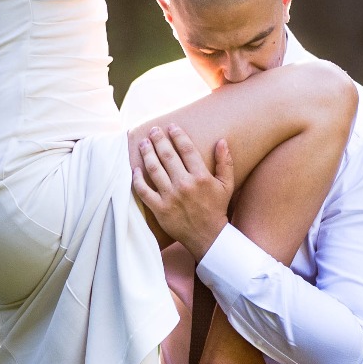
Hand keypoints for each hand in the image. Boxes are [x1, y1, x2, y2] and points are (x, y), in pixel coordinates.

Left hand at [130, 123, 234, 262]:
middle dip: (159, 139)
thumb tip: (222, 141)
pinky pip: (144, 191)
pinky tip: (135, 169)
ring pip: (154, 169)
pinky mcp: (159, 209)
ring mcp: (170, 197)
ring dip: (147, 153)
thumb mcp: (227, 185)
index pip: (186, 149)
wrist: (208, 236)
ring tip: (143, 143)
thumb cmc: (217, 208)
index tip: (171, 126)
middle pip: (167, 155)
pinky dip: (137, 179)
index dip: (177, 135)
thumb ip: (225, 162)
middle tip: (153, 130)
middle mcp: (184, 184)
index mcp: (200, 176)